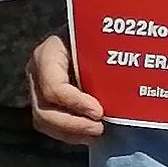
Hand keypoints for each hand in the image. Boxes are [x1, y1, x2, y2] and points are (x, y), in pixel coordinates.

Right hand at [26, 32, 109, 147]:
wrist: (86, 30)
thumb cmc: (95, 33)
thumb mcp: (97, 38)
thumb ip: (106, 56)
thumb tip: (131, 74)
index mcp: (47, 54)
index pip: (53, 87)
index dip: (75, 103)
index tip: (99, 111)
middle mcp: (36, 73)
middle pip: (44, 110)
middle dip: (72, 124)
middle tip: (99, 128)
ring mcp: (36, 89)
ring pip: (44, 121)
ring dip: (71, 133)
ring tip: (96, 134)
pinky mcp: (43, 101)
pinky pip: (50, 125)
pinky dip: (70, 134)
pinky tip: (90, 136)